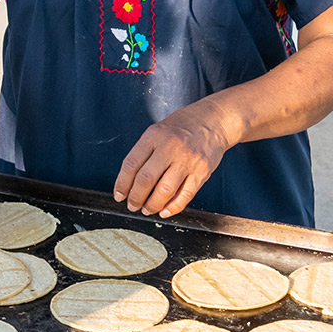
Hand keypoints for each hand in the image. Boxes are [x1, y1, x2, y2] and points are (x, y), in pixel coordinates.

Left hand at [113, 100, 233, 218]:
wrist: (213, 120)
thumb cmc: (183, 126)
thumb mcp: (157, 130)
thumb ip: (144, 151)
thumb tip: (130, 180)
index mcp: (154, 136)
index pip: (131, 164)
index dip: (122, 183)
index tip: (119, 195)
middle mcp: (170, 148)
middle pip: (146, 179)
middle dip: (135, 198)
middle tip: (132, 205)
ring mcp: (187, 161)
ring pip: (164, 190)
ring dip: (152, 205)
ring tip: (147, 209)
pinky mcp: (201, 172)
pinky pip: (185, 195)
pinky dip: (173, 207)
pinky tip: (165, 211)